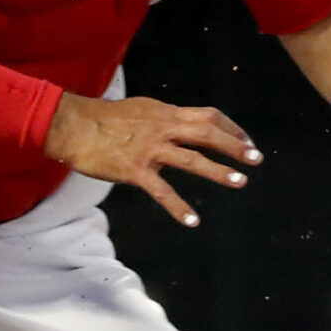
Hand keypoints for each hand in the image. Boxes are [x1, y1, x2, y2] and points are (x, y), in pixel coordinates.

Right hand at [44, 93, 259, 226]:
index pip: (208, 116)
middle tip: (256, 158)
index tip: (247, 141)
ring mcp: (150, 150)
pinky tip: (193, 220)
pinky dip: (179, 206)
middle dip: (235, 146)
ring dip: (217, 171)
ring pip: (191, 159)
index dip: (231, 128)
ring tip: (239, 181)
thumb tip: (184, 124)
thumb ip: (165, 119)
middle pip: (207, 133)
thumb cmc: (106, 119)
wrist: (74, 126)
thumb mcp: (143, 110)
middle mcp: (163, 128)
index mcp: (167, 113)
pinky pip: (162, 191)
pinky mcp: (135, 170)